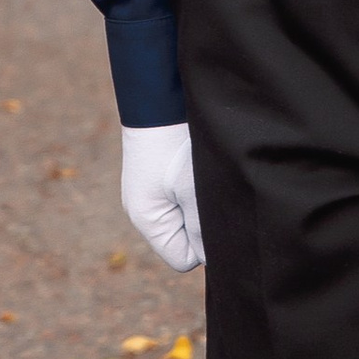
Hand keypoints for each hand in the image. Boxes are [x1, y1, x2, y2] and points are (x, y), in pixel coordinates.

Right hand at [120, 121, 203, 271]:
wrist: (162, 99)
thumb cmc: (176, 145)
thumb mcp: (193, 190)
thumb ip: (203, 229)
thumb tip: (214, 256)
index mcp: (147, 221)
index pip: (183, 259)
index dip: (204, 245)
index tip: (214, 216)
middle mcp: (144, 212)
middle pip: (184, 240)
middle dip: (202, 226)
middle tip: (213, 197)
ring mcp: (150, 195)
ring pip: (187, 219)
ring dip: (201, 206)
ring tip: (206, 179)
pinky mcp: (159, 179)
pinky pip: (183, 199)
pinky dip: (195, 191)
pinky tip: (200, 170)